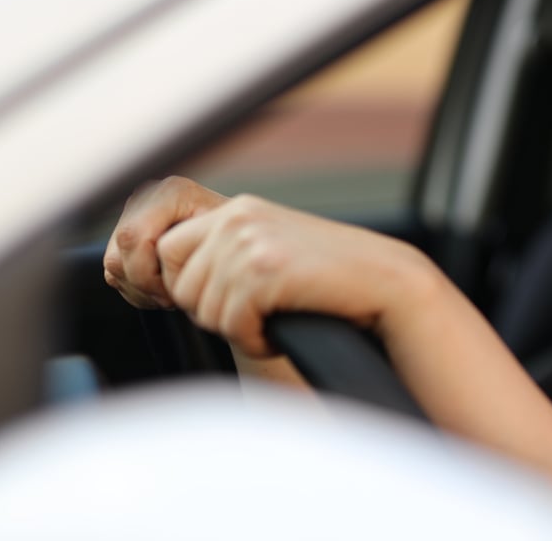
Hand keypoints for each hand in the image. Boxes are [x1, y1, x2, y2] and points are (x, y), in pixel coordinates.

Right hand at [104, 176, 227, 309]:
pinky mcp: (124, 236)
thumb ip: (202, 251)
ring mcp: (131, 216)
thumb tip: (176, 280)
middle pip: (119, 256)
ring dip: (143, 290)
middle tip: (173, 299)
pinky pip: (115, 273)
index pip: (134, 237)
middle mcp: (145, 197)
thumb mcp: (228, 242)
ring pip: (114, 268)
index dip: (148, 274)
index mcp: (171, 193)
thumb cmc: (235, 239)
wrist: (236, 235)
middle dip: (145, 287)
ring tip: (173, 292)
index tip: (174, 293)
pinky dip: (138, 289)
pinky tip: (163, 287)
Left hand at [154, 194, 448, 357]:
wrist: (386, 282)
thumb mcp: (271, 251)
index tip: (223, 305)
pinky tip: (282, 331)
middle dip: (212, 311)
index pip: (168, 250)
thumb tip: (165, 278)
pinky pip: (231, 324)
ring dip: (238, 330)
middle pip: (179, 284)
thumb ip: (227, 253)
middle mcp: (237, 218)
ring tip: (275, 321)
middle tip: (257, 316)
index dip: (188, 287)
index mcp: (237, 210)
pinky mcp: (265, 271)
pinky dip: (256, 341)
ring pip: (203, 310)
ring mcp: (250, 242)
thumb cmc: (331, 278)